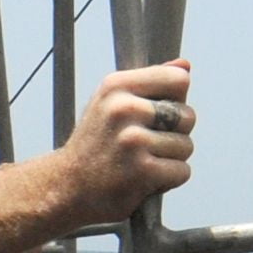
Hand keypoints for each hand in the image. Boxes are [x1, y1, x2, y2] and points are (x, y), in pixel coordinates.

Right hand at [58, 62, 196, 221]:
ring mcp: (133, 140)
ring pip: (186, 146)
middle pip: (187, 115)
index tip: (156, 116)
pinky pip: (182, 171)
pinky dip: (169, 180)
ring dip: (171, 160)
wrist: (66, 187)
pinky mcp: (142, 171)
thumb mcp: (111, 103)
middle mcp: (123, 109)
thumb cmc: (94, 145)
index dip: (176, 100)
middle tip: (145, 145)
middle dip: (175, 134)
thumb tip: (185, 66)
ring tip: (141, 162)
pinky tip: (144, 179)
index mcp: (116, 85)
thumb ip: (150, 83)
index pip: (178, 79)